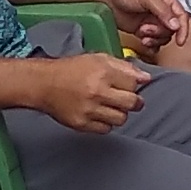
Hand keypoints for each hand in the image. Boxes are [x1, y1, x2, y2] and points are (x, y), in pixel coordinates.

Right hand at [33, 51, 152, 132]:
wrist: (44, 84)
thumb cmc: (72, 70)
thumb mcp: (98, 59)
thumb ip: (124, 67)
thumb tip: (146, 78)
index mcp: (103, 72)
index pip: (134, 84)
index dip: (133, 85)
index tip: (128, 85)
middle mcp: (97, 92)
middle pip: (132, 104)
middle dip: (134, 102)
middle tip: (128, 100)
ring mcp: (89, 110)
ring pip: (121, 119)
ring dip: (119, 113)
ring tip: (109, 106)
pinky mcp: (82, 124)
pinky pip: (106, 129)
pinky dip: (105, 123)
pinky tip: (98, 114)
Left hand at [89, 0, 184, 55]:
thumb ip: (163, 11)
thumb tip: (176, 25)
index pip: (181, 16)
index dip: (183, 29)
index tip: (180, 41)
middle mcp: (161, 10)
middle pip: (172, 29)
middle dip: (160, 32)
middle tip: (146, 29)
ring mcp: (151, 21)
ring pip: (162, 37)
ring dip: (154, 38)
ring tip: (142, 32)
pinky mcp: (142, 29)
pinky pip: (153, 41)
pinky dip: (150, 44)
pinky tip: (143, 41)